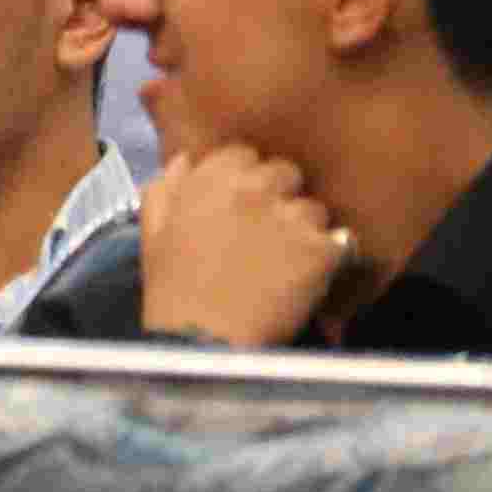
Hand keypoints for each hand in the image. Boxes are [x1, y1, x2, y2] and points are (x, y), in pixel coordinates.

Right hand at [133, 141, 357, 346]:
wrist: (202, 337)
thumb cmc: (172, 283)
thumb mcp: (153, 228)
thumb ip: (167, 186)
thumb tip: (187, 160)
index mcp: (211, 178)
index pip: (245, 153)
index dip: (244, 176)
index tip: (241, 202)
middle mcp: (254, 189)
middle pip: (286, 173)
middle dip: (279, 195)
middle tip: (269, 228)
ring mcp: (289, 218)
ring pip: (314, 208)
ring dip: (305, 227)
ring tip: (290, 256)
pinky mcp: (319, 250)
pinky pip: (338, 240)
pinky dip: (329, 256)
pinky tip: (310, 273)